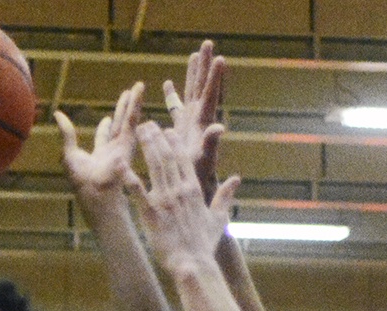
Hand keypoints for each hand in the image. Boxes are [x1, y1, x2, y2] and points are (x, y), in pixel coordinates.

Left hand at [56, 82, 143, 201]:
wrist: (95, 191)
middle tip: (127, 95)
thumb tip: (57, 114)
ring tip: (139, 87)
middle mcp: (113, 151)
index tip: (107, 118)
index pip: (104, 137)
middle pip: (118, 125)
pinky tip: (139, 90)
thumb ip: (67, 134)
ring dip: (134, 102)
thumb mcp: (70, 153)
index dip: (105, 127)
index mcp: (100, 155)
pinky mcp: (129, 143)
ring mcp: (123, 147)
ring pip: (128, 120)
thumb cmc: (82, 181)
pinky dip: (136, 104)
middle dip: (122, 110)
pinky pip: (132, 119)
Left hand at [129, 121, 238, 279]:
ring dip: (147, 147)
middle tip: (147, 124)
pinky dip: (129, 178)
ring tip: (139, 132)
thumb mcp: (218, 219)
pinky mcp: (152, 215)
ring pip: (155, 167)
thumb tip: (236, 179)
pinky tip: (121, 165)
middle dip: (157, 138)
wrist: (193, 264)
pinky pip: (138, 193)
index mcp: (194, 190)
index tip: (167, 130)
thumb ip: (224, 196)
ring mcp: (165, 201)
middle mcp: (180, 191)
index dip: (175, 143)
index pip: (184, 160)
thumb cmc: (204, 245)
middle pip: (168, 157)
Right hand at [160, 38, 224, 200]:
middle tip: (207, 44)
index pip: (211, 96)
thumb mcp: (204, 160)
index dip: (215, 78)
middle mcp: (199, 119)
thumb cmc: (199, 178)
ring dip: (193, 74)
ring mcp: (191, 123)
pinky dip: (173, 96)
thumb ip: (211, 143)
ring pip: (192, 93)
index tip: (219, 57)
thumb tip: (219, 126)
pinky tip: (167, 84)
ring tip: (195, 54)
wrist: (195, 190)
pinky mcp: (181, 130)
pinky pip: (176, 108)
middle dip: (204, 66)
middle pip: (202, 87)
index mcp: (203, 123)